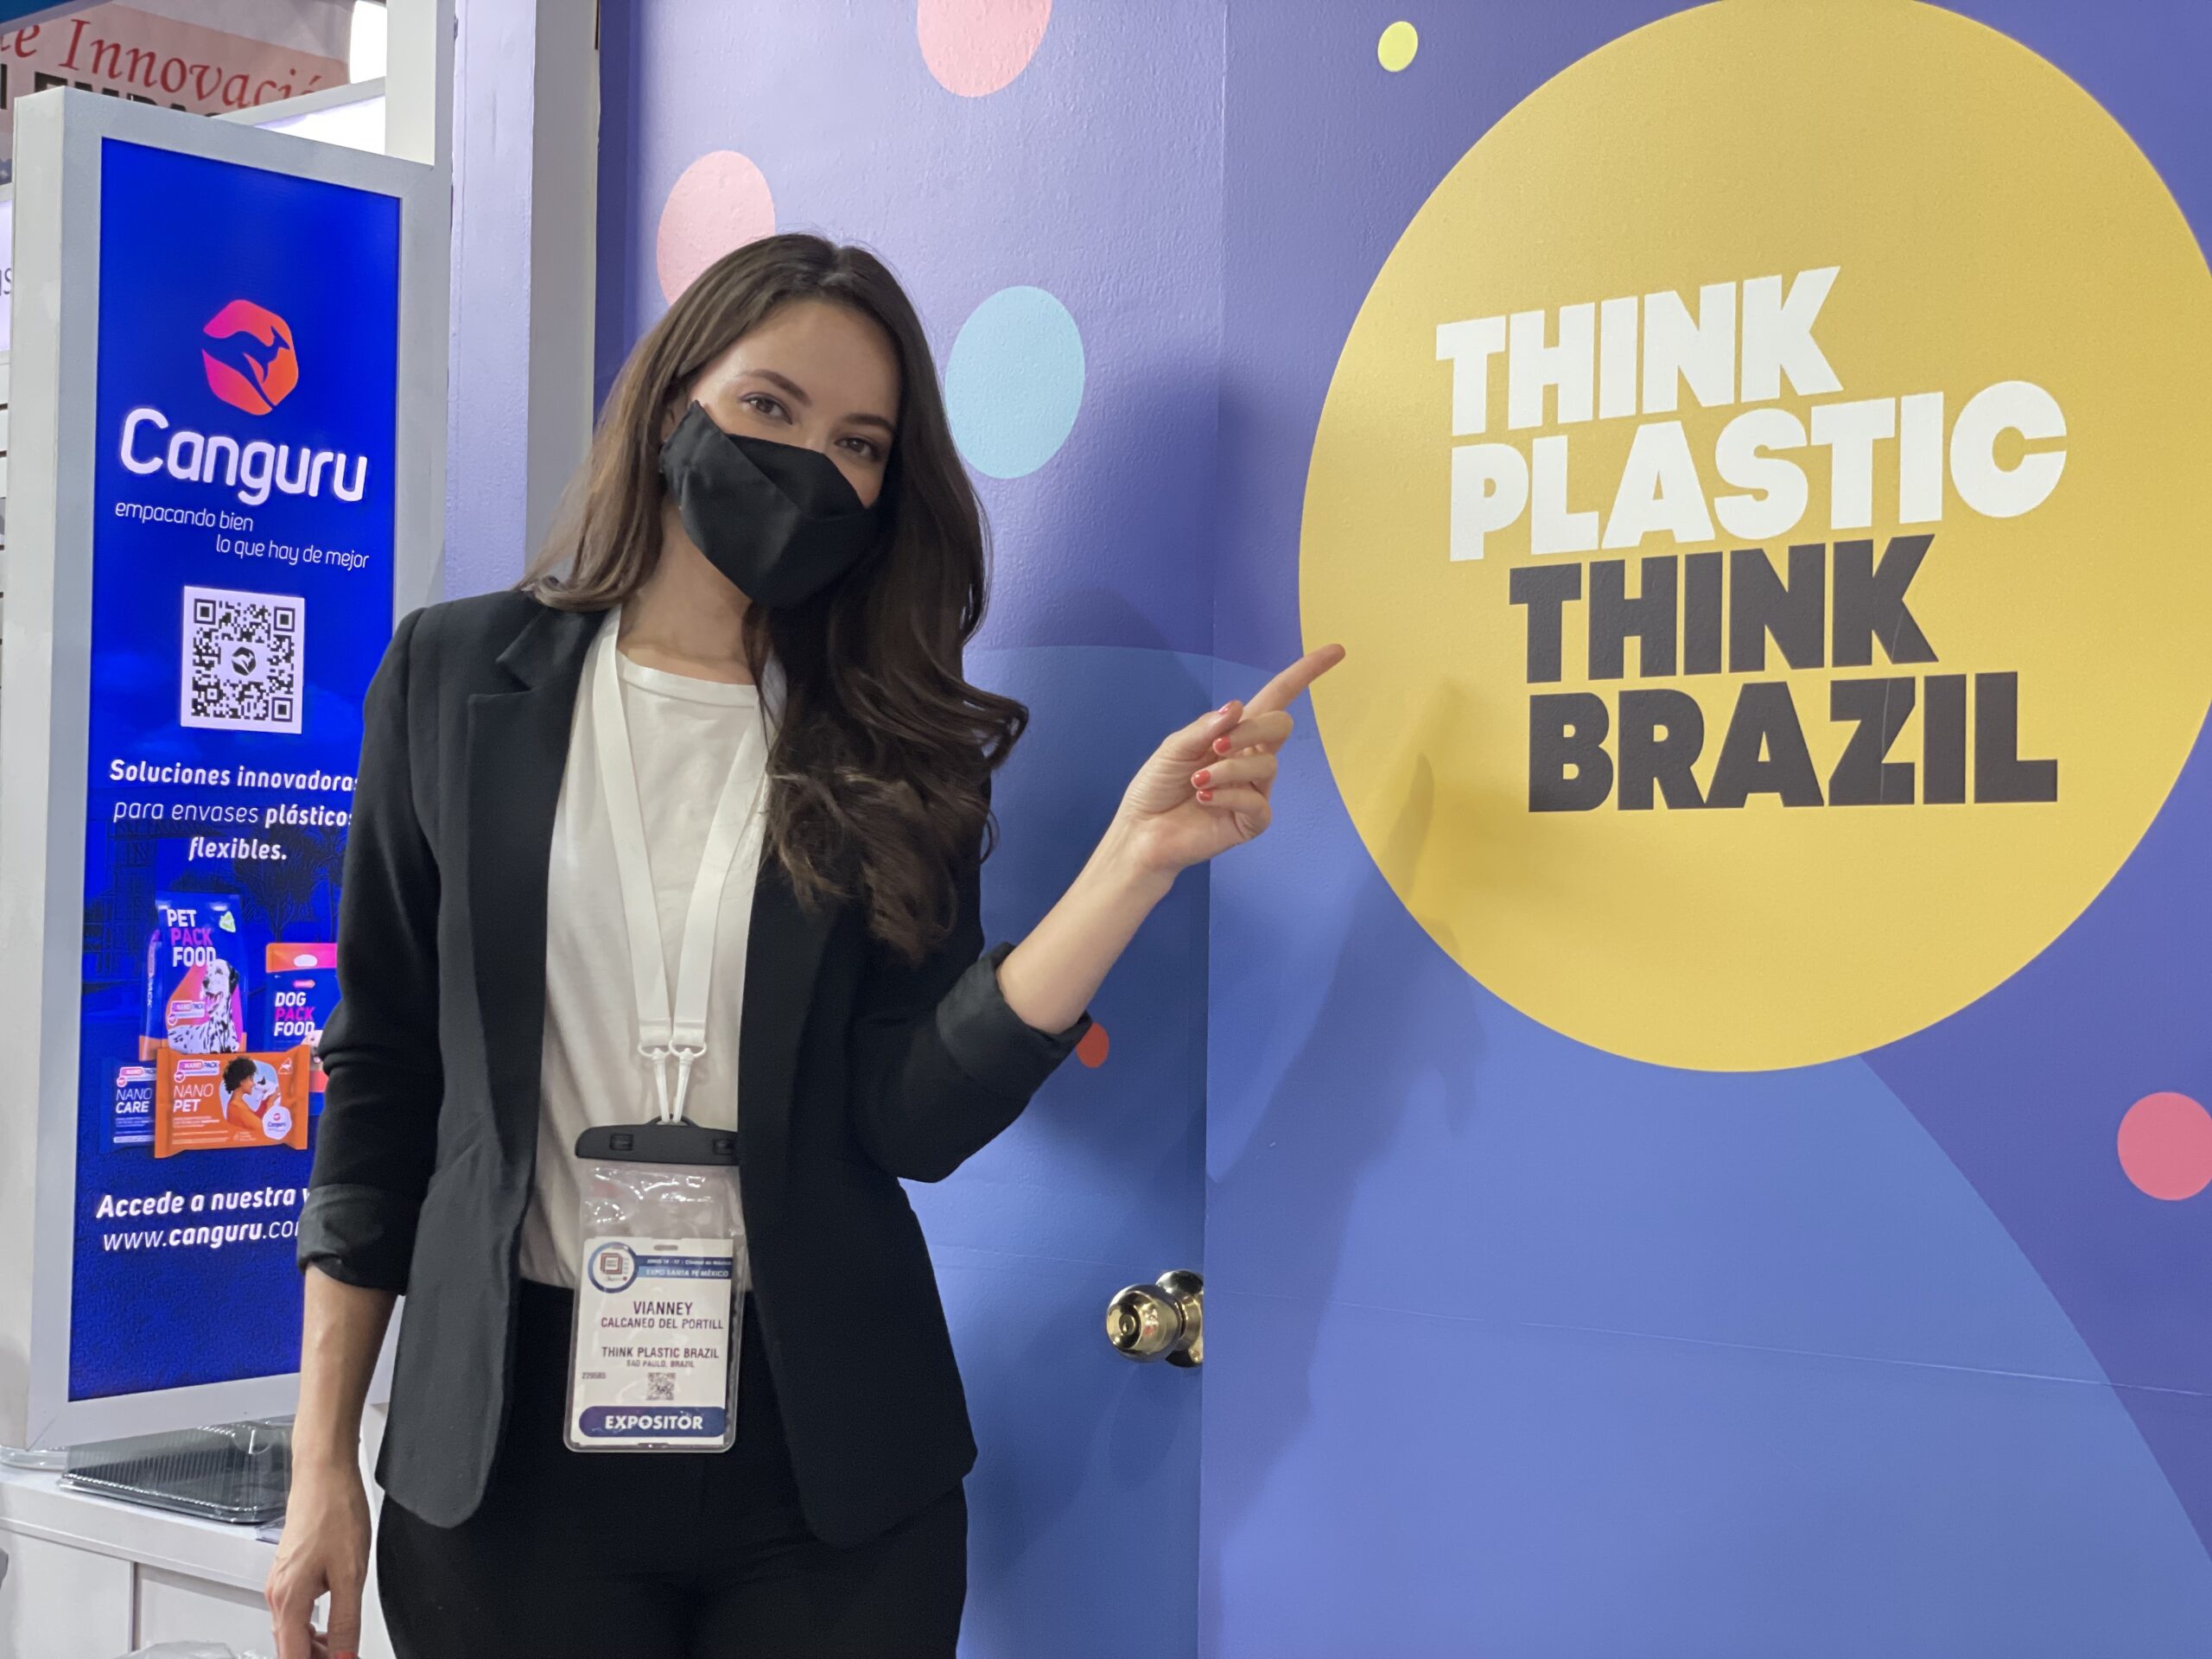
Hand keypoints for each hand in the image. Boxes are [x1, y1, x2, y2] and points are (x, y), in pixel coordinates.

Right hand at [267, 1459, 370, 1658]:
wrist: (324, 1472)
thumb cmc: (336, 1511)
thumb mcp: (351, 1574)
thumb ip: (346, 1622)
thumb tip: (344, 1657)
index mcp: (288, 1601)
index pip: (292, 1658)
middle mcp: (277, 1595)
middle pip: (290, 1649)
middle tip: (346, 1657)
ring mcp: (281, 1583)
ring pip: (292, 1632)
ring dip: (315, 1647)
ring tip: (343, 1649)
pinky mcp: (289, 1572)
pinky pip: (296, 1613)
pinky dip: (313, 1628)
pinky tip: (334, 1626)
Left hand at [1113, 644, 1345, 876]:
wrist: (1143, 831)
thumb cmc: (1156, 787)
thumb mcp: (1174, 747)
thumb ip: (1206, 727)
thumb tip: (1237, 707)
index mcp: (1234, 733)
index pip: (1277, 697)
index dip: (1305, 673)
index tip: (1336, 650)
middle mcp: (1250, 758)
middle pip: (1281, 725)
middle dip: (1252, 730)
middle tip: (1216, 746)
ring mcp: (1255, 790)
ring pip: (1267, 765)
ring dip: (1229, 769)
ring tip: (1199, 782)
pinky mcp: (1252, 821)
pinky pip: (1257, 802)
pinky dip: (1228, 796)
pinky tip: (1204, 799)